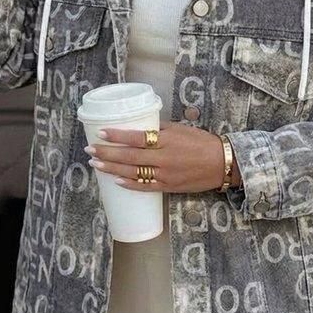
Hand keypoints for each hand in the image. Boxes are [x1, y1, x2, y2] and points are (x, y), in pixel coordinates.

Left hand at [83, 121, 240, 192]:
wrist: (222, 163)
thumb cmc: (202, 142)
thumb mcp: (181, 129)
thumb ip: (159, 128)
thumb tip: (139, 125)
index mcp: (166, 140)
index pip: (136, 137)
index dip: (117, 136)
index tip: (101, 133)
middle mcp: (163, 158)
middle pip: (129, 157)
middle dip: (107, 154)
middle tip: (90, 151)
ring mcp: (165, 174)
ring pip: (133, 173)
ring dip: (112, 169)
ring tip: (96, 165)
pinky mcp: (168, 187)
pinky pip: (145, 187)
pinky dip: (130, 185)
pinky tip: (116, 181)